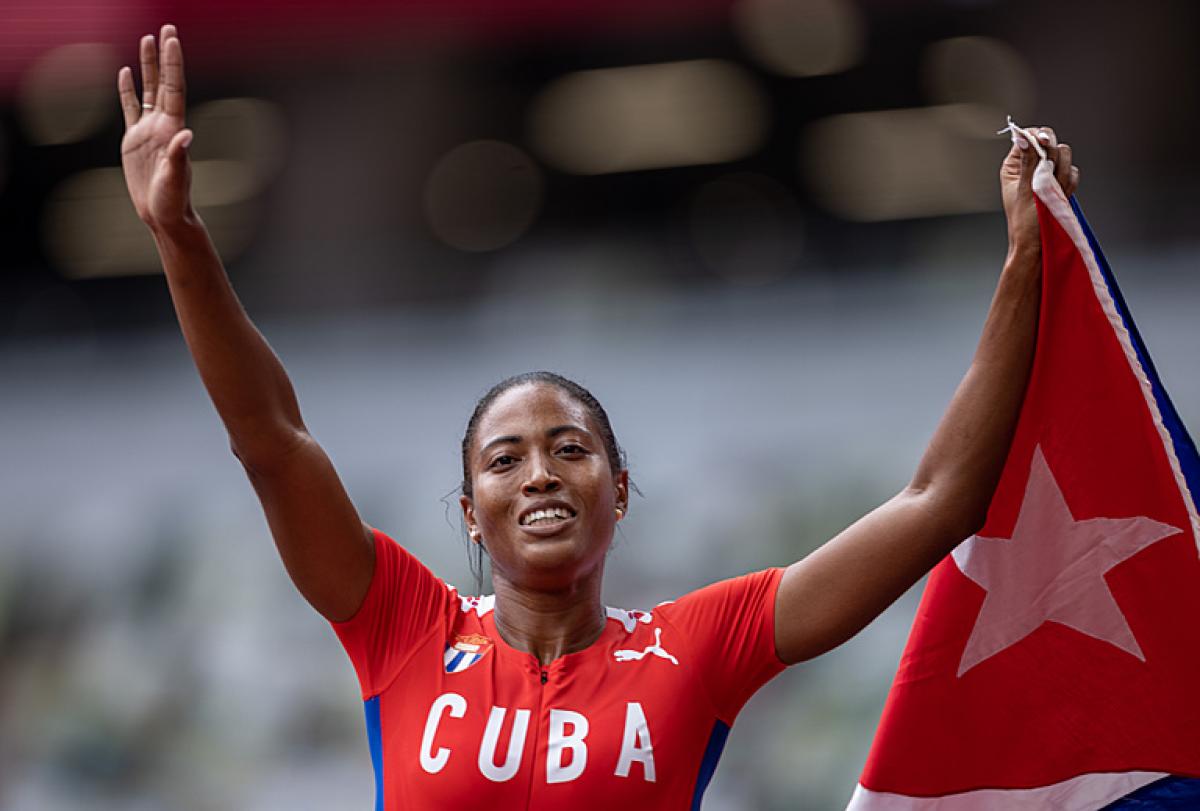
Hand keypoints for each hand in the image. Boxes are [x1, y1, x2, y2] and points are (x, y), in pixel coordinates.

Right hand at [118, 24, 193, 231]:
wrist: (163, 214)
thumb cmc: (173, 200)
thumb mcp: (175, 178)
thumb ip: (179, 156)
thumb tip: (185, 135)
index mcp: (174, 129)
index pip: (174, 88)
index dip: (173, 63)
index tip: (172, 39)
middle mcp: (163, 124)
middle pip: (162, 82)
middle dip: (163, 55)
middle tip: (165, 28)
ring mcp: (148, 130)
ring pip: (147, 90)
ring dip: (147, 66)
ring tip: (146, 40)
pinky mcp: (134, 140)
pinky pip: (130, 108)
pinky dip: (128, 90)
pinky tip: (127, 72)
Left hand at [999, 125, 1079, 253]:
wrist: (1040, 245)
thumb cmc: (1026, 223)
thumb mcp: (1025, 189)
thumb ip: (1029, 160)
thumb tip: (1022, 136)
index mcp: (1014, 165)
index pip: (1029, 136)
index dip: (1039, 136)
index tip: (1044, 143)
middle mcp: (1030, 167)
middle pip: (1050, 143)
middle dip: (1053, 160)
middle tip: (1047, 178)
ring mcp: (1046, 175)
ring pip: (1064, 157)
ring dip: (1061, 175)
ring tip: (1052, 194)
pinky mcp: (1060, 183)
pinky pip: (1073, 173)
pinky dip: (1069, 185)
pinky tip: (1060, 198)